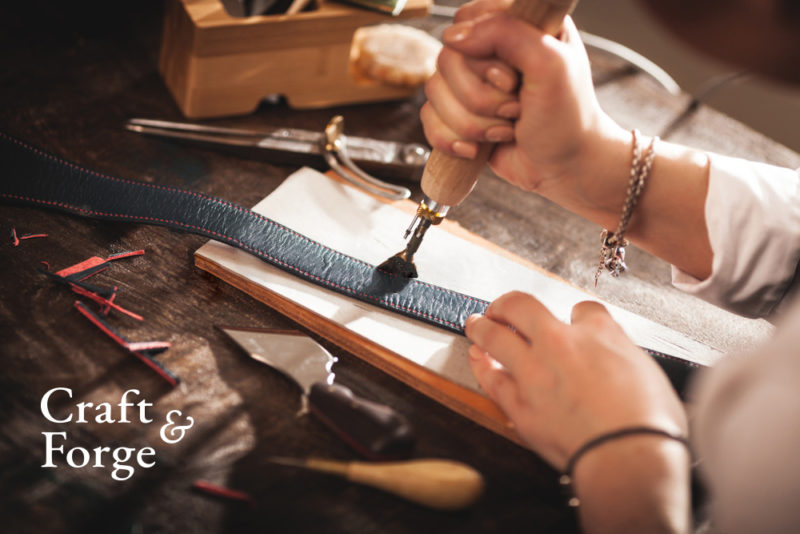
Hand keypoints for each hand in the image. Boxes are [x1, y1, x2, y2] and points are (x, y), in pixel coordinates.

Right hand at [421, 0, 627, 197]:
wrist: (564, 169)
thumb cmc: (567, 119)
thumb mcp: (550, 64)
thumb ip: (507, 33)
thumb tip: (454, 37)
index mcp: (517, 25)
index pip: (468, 20)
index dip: (481, 55)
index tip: (511, 80)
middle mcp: (491, 51)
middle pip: (447, 60)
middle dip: (480, 98)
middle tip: (515, 110)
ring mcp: (471, 84)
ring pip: (434, 93)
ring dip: (472, 124)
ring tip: (506, 129)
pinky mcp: (458, 115)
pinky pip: (429, 120)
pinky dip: (451, 140)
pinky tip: (478, 148)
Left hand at [464, 291, 686, 470]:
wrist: (629, 456)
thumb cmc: (649, 423)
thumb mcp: (649, 372)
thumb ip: (622, 355)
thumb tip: (614, 354)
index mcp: (600, 333)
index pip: (583, 310)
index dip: (577, 316)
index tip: (574, 322)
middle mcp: (561, 343)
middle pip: (522, 306)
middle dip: (508, 304)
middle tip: (502, 308)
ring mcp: (534, 371)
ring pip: (494, 335)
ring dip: (482, 326)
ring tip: (476, 323)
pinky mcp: (518, 402)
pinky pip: (489, 376)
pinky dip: (479, 363)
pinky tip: (476, 356)